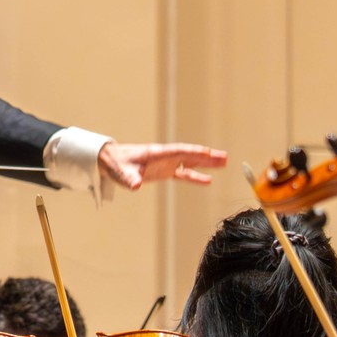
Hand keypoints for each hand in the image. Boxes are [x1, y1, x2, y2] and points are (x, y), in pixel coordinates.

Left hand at [98, 142, 227, 191]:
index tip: (208, 153)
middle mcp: (165, 156)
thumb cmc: (117, 164)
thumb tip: (136, 185)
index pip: (179, 151)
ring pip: (190, 162)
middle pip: (190, 155)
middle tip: (225, 157)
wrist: (111, 162)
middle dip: (207, 156)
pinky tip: (208, 180)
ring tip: (224, 163)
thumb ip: (130, 178)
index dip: (193, 152)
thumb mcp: (122, 172)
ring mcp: (166, 163)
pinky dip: (196, 176)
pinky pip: (184, 173)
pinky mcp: (165, 171)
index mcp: (157, 153)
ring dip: (206, 163)